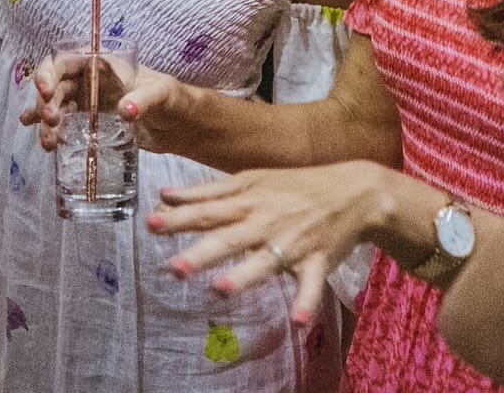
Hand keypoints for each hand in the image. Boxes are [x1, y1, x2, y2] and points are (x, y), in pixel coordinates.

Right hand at [21, 50, 190, 151]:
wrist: (180, 127)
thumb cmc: (173, 99)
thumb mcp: (161, 94)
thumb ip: (143, 99)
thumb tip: (125, 110)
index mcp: (101, 62)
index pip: (64, 60)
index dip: (49, 72)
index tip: (46, 90)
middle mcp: (90, 79)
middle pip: (55, 85)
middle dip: (47, 102)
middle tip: (51, 121)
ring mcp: (88, 101)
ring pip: (56, 106)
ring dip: (47, 123)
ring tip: (48, 143)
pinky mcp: (90, 122)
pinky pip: (65, 124)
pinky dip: (52, 131)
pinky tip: (46, 142)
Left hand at [152, 161, 393, 323]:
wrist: (353, 190)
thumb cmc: (295, 186)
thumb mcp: (251, 180)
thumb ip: (208, 191)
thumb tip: (165, 194)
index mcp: (248, 200)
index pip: (208, 210)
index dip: (179, 217)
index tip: (150, 224)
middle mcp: (266, 221)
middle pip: (230, 238)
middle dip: (202, 253)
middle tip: (175, 268)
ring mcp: (292, 242)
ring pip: (265, 261)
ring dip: (245, 276)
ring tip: (221, 289)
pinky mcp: (317, 261)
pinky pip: (311, 285)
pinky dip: (306, 303)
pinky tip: (298, 323)